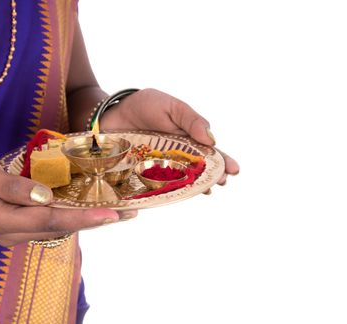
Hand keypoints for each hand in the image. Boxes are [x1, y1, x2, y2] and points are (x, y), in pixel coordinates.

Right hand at [0, 141, 135, 246]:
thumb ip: (11, 187)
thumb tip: (45, 197)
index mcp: (0, 222)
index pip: (49, 221)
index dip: (83, 218)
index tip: (113, 213)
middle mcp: (10, 233)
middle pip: (59, 228)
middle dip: (94, 221)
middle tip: (129, 213)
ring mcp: (14, 230)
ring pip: (58, 227)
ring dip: (87, 219)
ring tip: (119, 211)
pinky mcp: (19, 223)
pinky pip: (51, 221)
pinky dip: (73, 214)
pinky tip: (91, 207)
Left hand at [100, 88, 238, 186]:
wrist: (112, 112)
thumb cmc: (145, 105)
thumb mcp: (171, 106)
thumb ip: (191, 120)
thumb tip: (211, 140)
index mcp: (187, 139)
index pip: (210, 153)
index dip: (223, 161)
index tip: (234, 170)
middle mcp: (176, 156)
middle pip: (198, 170)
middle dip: (212, 176)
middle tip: (221, 182)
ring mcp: (159, 167)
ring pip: (181, 181)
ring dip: (194, 186)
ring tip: (206, 190)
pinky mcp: (142, 174)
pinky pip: (157, 186)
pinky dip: (167, 193)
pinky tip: (176, 195)